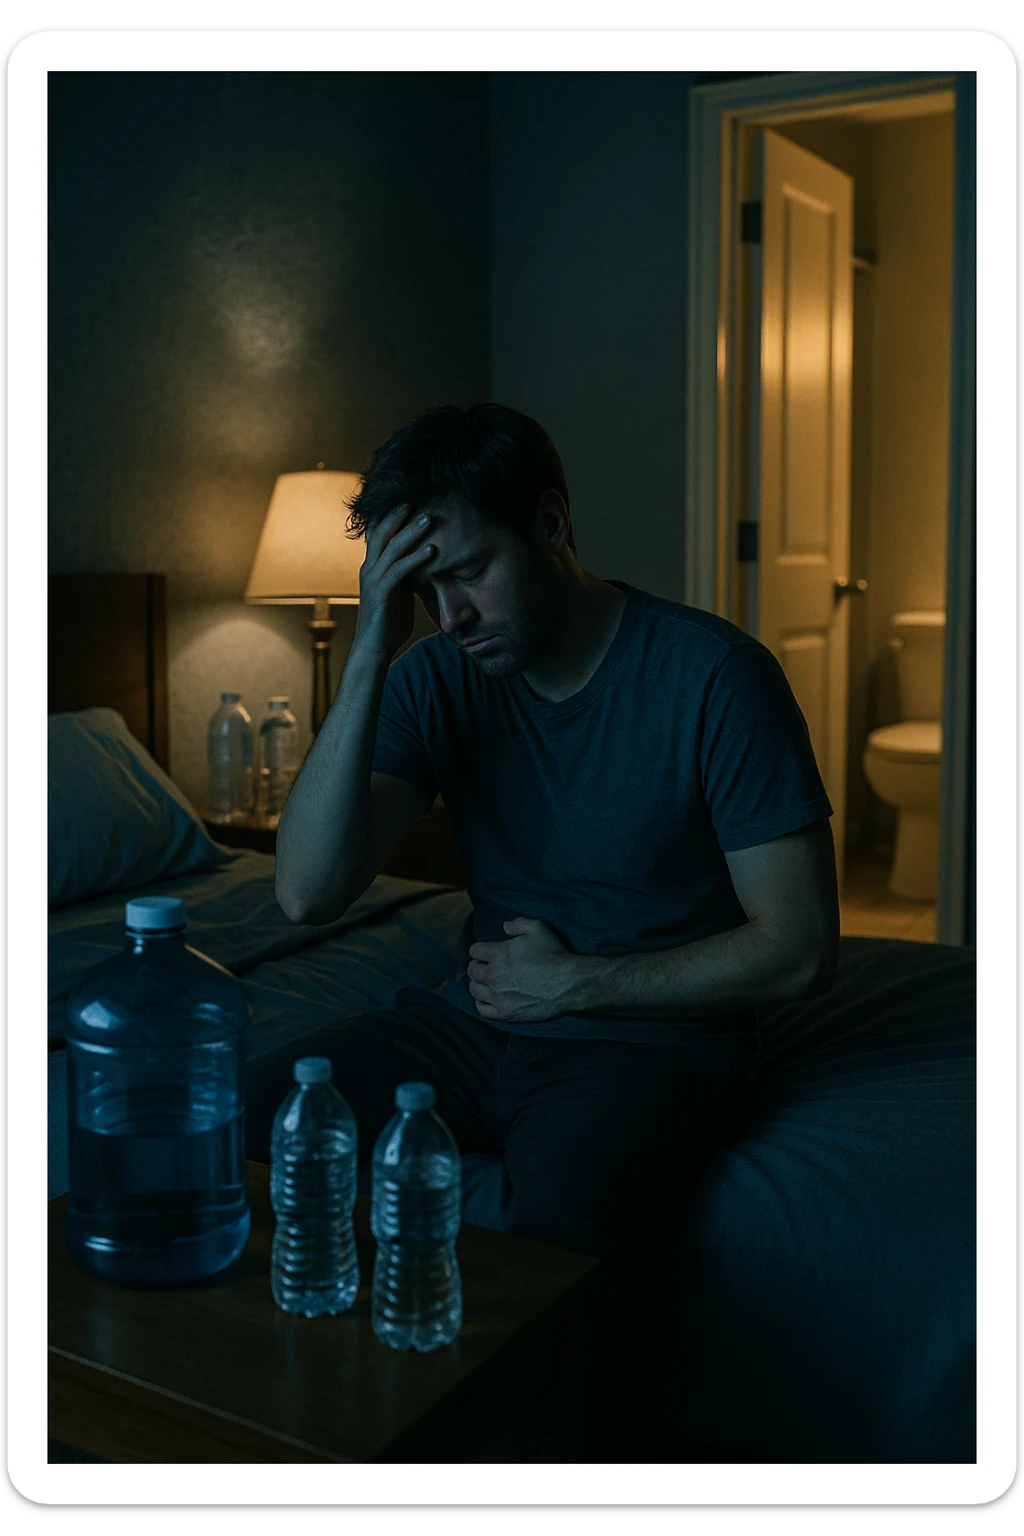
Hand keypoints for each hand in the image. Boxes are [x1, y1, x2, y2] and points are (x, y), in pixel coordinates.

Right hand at [350, 502, 434, 663]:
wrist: (373, 651)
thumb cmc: (389, 625)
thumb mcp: (400, 594)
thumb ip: (407, 577)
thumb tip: (424, 564)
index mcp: (373, 567)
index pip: (380, 533)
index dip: (393, 515)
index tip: (412, 498)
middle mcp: (369, 569)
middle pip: (382, 532)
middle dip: (400, 514)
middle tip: (418, 496)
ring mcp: (373, 580)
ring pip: (391, 548)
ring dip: (411, 532)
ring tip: (430, 518)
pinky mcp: (380, 594)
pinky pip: (399, 571)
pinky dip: (416, 558)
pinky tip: (432, 549)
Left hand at [467, 917, 579, 1023]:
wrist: (568, 983)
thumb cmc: (554, 954)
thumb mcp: (538, 929)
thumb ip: (518, 924)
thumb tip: (505, 926)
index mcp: (497, 954)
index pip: (475, 951)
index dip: (479, 950)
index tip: (485, 952)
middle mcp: (493, 975)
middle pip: (472, 970)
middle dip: (477, 965)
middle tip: (484, 966)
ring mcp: (498, 996)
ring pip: (474, 989)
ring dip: (477, 983)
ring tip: (485, 982)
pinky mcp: (505, 1013)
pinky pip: (482, 1009)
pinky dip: (481, 1002)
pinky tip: (487, 998)